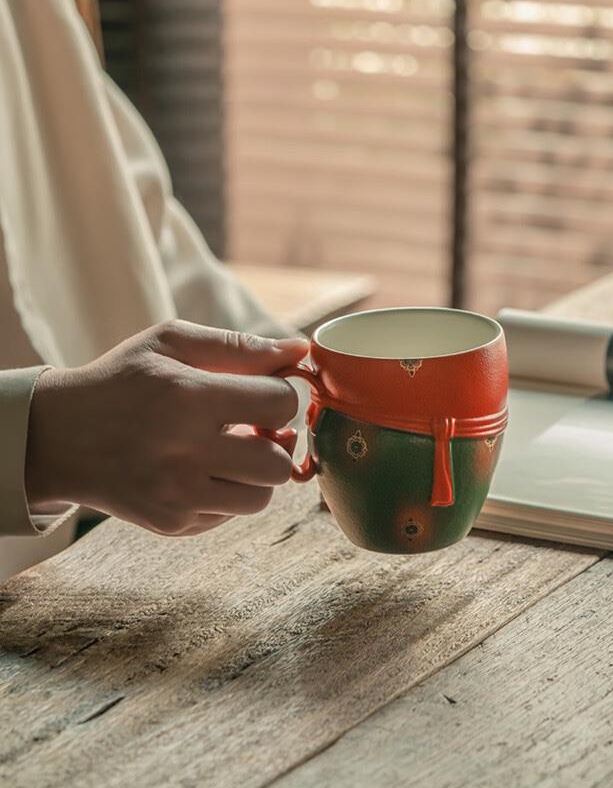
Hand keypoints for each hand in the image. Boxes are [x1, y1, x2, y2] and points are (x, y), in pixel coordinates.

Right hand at [25, 320, 308, 535]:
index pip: (280, 403)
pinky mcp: (172, 523)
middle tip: (254, 427)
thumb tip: (300, 349)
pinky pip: (231, 515)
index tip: (263, 392)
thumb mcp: (171, 343)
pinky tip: (202, 471)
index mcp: (188, 397)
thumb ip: (239, 346)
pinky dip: (228, 494)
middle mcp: (184, 452)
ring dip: (256, 473)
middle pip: (279, 462)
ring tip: (230, 451)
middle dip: (275, 441)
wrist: (58, 436)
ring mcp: (177, 495)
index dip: (281, 395)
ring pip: (262, 497)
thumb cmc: (123, 381)